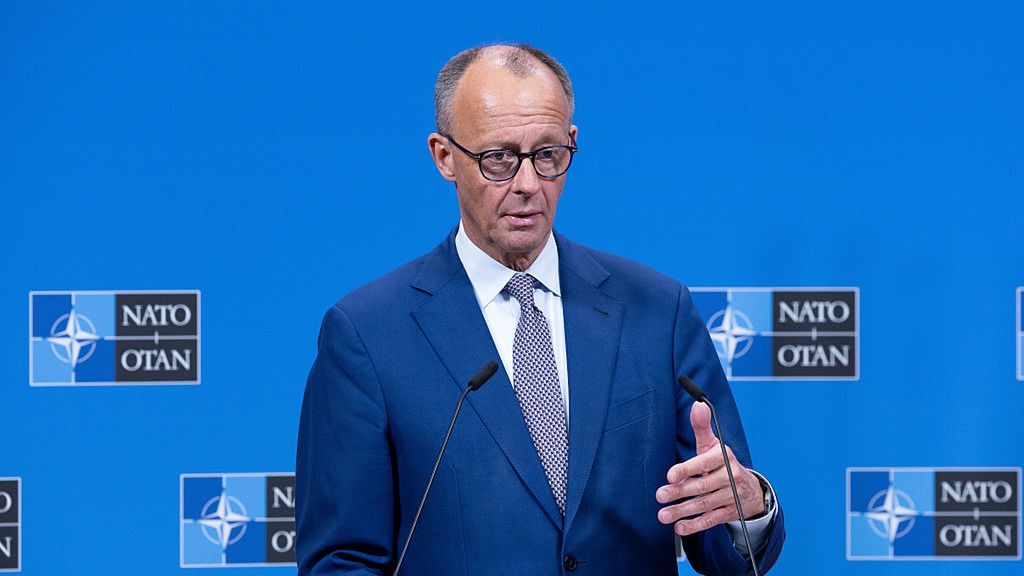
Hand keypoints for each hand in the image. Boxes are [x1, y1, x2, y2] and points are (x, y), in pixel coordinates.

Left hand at [656, 401, 764, 535]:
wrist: (751, 489)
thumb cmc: (722, 462)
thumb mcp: (714, 444)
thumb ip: (702, 426)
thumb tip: (698, 404)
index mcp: (724, 457)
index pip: (704, 463)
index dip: (687, 469)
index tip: (670, 475)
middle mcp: (730, 477)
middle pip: (703, 486)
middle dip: (680, 492)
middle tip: (660, 495)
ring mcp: (731, 496)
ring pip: (705, 505)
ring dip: (683, 511)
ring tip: (663, 515)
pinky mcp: (730, 513)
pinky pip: (712, 520)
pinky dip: (696, 525)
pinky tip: (679, 527)